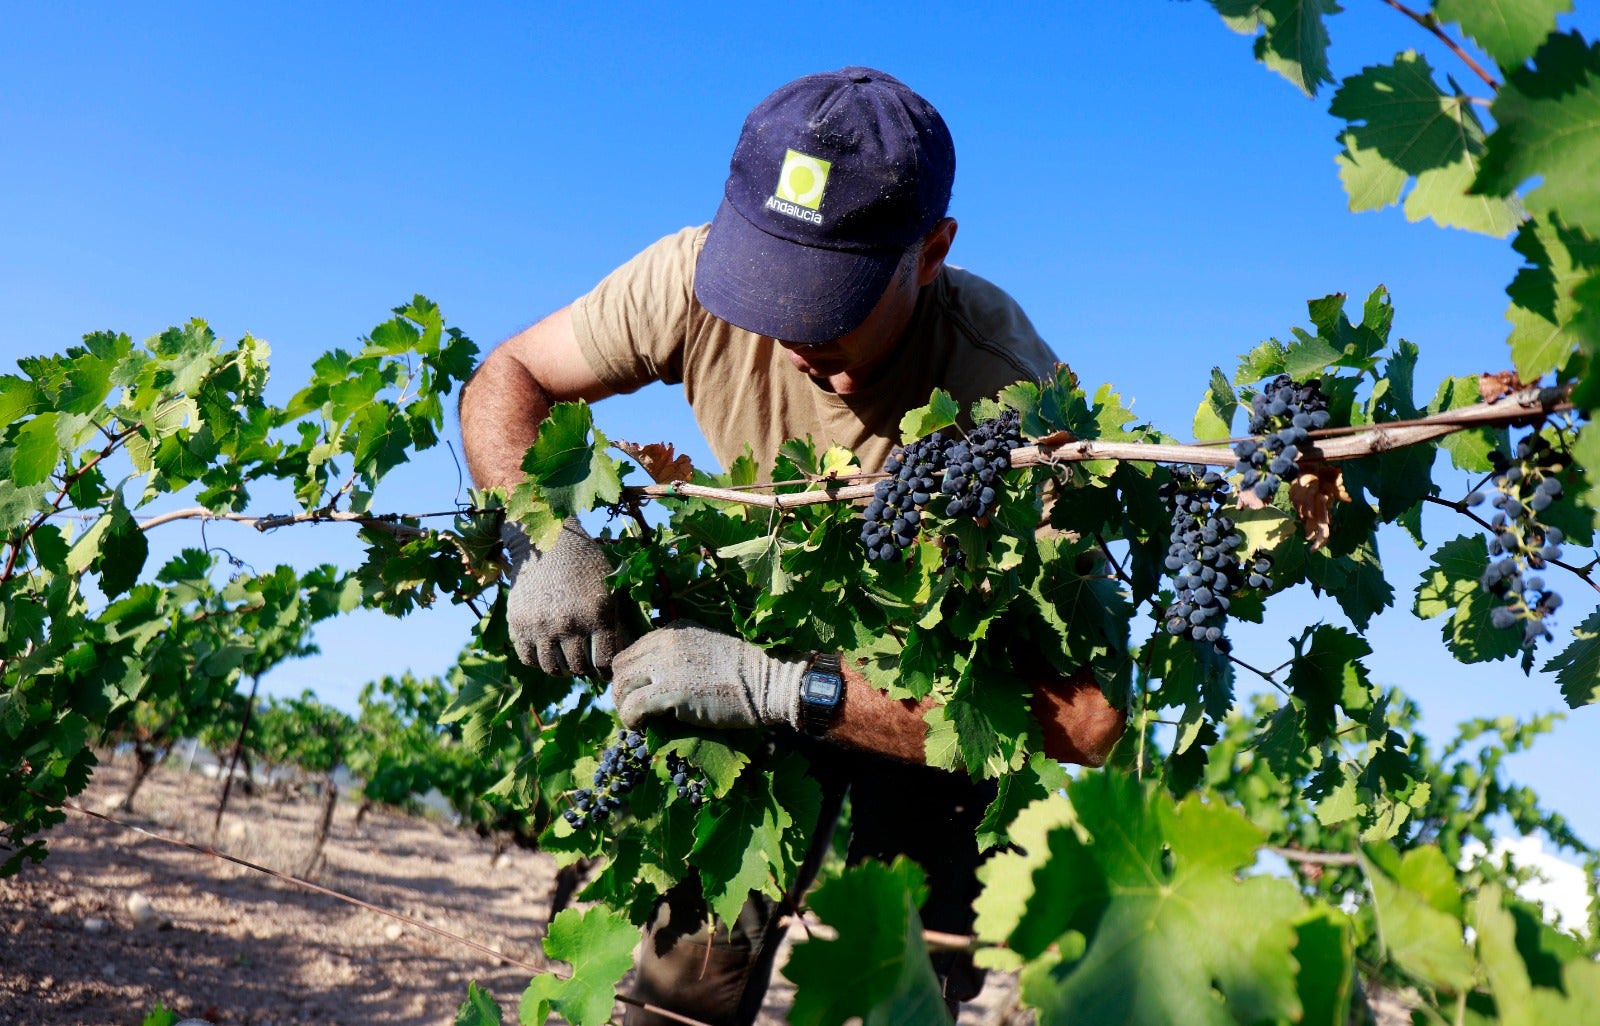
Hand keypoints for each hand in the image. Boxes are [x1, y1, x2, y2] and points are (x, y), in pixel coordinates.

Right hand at [502, 517, 622, 676]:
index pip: (605, 662)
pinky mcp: (518, 623)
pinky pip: (528, 659)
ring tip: (567, 662)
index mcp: (597, 614)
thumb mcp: (610, 586)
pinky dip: (538, 662)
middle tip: (586, 664)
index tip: (605, 670)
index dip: (607, 670)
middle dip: (585, 669)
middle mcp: (568, 623)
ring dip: (562, 669)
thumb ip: (619, 617)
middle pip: (579, 667)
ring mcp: (540, 625)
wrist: (546, 542)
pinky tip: (547, 652)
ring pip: (552, 668)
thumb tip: (629, 649)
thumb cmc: (585, 563)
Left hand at [610, 621, 808, 729]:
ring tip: (637, 719)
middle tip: (634, 708)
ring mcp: (666, 665)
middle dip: (622, 689)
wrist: (766, 684)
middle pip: (621, 665)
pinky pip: (632, 707)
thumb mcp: (707, 649)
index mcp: (674, 630)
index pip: (634, 649)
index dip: (631, 674)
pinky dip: (630, 720)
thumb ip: (679, 655)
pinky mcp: (669, 691)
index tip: (637, 691)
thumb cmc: (744, 673)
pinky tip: (640, 727)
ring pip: (621, 686)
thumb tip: (655, 680)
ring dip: (624, 705)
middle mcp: (665, 642)